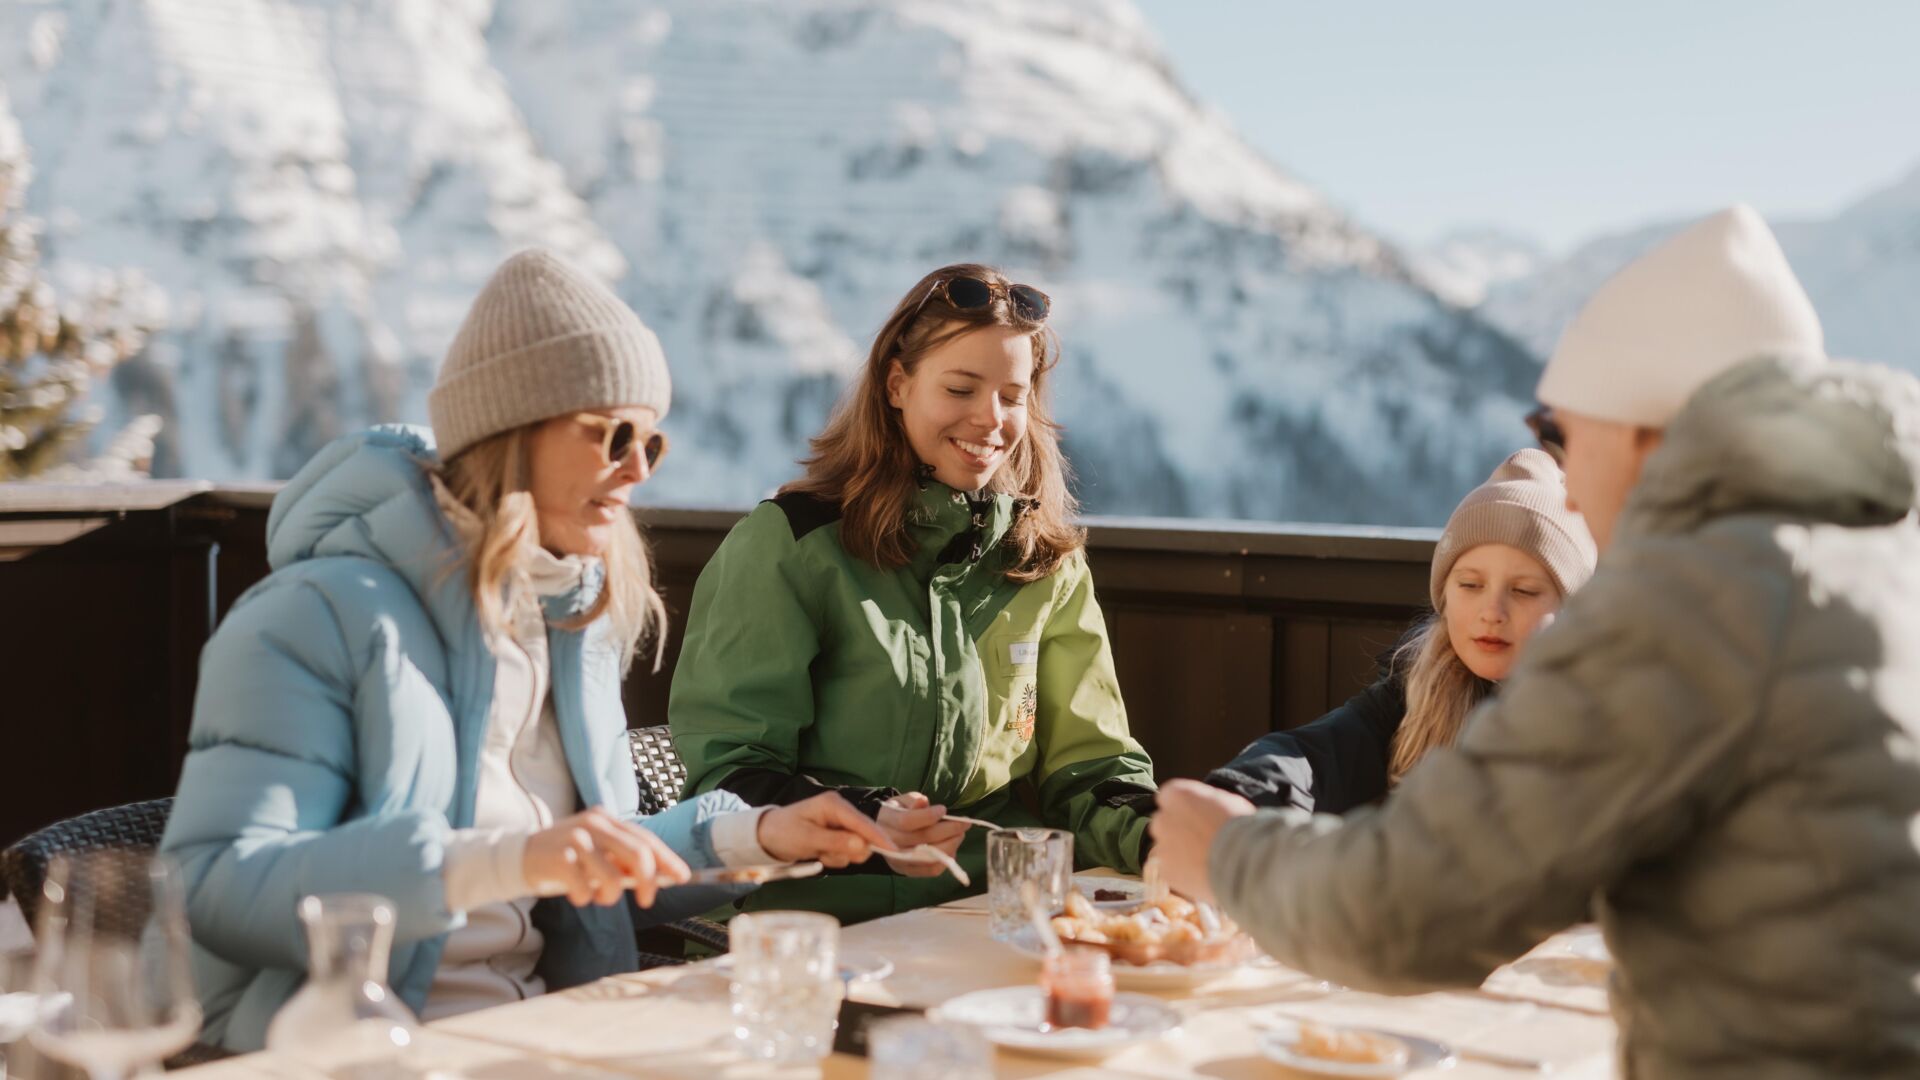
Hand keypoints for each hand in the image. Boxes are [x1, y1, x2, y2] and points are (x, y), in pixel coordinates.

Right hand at [522, 807, 690, 907]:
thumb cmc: (564, 858)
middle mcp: (593, 824)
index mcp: (606, 819)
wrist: (519, 856)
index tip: (682, 878)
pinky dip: (585, 899)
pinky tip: (578, 896)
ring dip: (611, 897)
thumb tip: (660, 876)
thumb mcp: (595, 852)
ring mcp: (576, 839)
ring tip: (599, 898)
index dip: (667, 859)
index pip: (645, 839)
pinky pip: (585, 888)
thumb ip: (622, 859)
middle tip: (646, 901)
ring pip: (613, 877)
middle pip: (638, 854)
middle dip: (649, 882)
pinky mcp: (559, 857)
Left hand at [756, 792, 893, 867]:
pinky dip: (834, 857)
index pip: (862, 822)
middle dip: (848, 851)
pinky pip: (847, 852)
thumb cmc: (783, 832)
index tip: (893, 850)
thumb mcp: (807, 839)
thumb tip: (863, 847)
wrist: (766, 836)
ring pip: (856, 847)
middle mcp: (841, 811)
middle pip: (864, 836)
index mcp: (834, 804)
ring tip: (818, 852)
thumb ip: (835, 842)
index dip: (878, 837)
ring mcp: (840, 823)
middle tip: (825, 854)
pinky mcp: (838, 835)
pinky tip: (819, 852)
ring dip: (838, 856)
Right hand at [876, 792, 968, 877]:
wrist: (884, 835)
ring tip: (960, 834)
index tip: (944, 809)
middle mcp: (891, 844)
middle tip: (965, 822)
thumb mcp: (902, 801)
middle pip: (923, 840)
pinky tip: (953, 848)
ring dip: (951, 845)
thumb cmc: (898, 813)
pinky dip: (946, 860)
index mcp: (888, 822)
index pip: (908, 821)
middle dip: (949, 830)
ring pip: (929, 857)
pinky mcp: (909, 871)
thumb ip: (913, 801)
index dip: (928, 816)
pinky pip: (931, 870)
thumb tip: (923, 802)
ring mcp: (900, 861)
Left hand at [1147, 779, 1256, 904]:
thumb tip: (1205, 806)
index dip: (1183, 808)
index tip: (1194, 816)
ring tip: (1205, 860)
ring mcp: (1162, 846)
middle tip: (1200, 840)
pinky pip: (1171, 870)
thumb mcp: (1226, 800)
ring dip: (1180, 852)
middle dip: (1177, 830)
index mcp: (1177, 794)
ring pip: (1166, 848)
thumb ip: (1206, 802)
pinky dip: (1183, 873)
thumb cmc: (1240, 826)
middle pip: (1164, 823)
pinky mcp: (1166, 871)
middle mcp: (1163, 819)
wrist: (1244, 860)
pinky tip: (1202, 873)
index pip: (1168, 797)